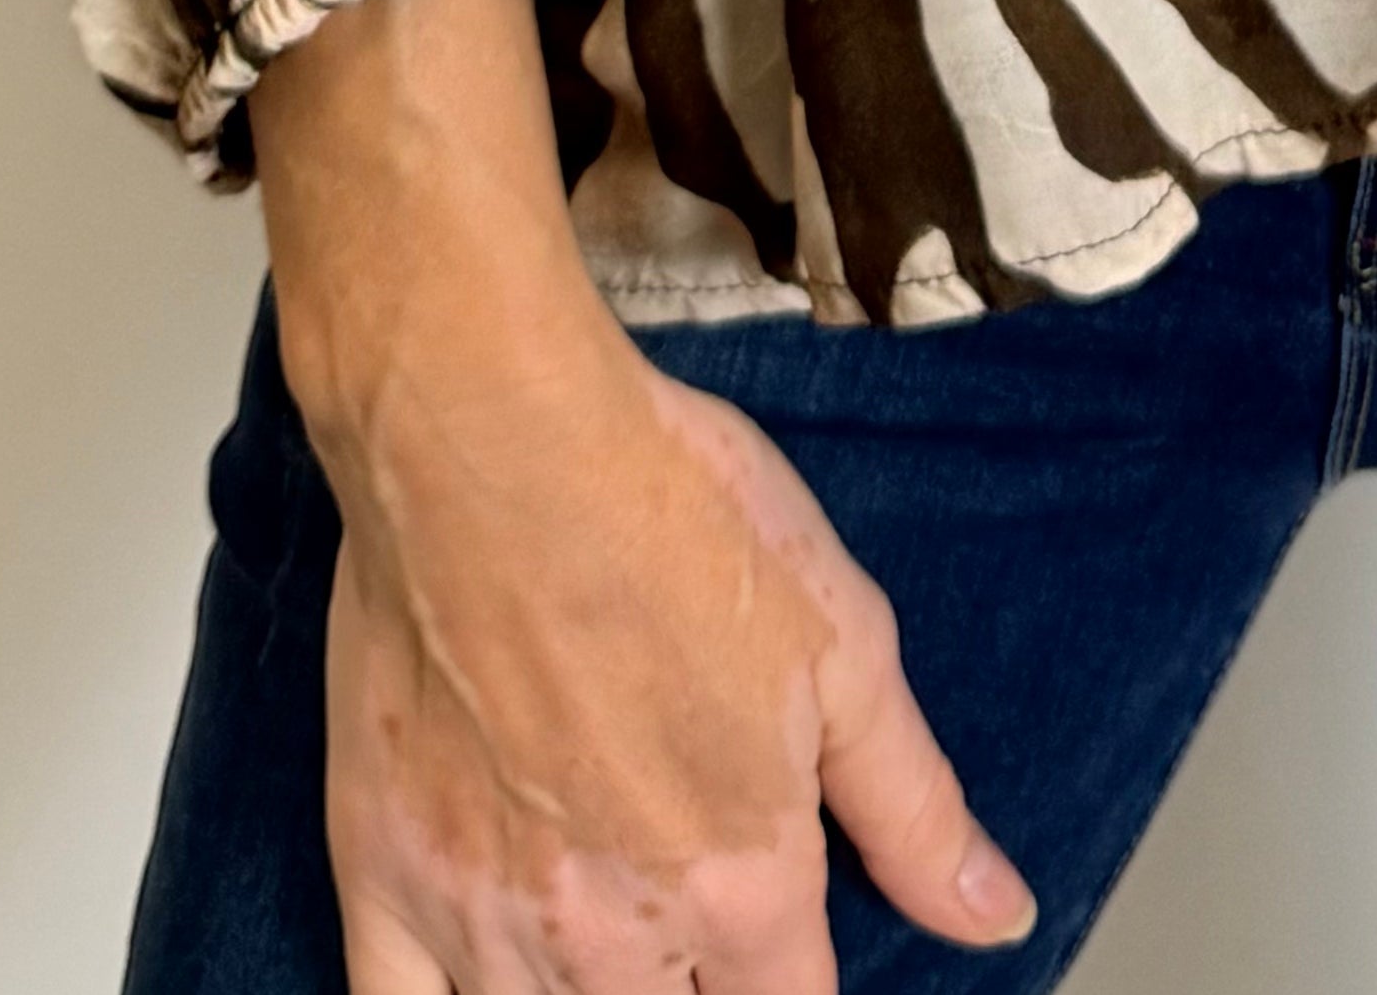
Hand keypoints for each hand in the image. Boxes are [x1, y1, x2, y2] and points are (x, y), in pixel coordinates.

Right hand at [250, 0, 1032, 993]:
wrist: (496, 437)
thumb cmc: (670, 511)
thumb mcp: (844, 642)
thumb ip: (916, 807)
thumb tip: (998, 919)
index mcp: (740, 880)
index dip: (799, 982)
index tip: (786, 946)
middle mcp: (612, 933)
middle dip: (697, 986)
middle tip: (695, 910)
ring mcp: (481, 918)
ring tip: (608, 936)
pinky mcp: (378, 876)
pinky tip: (480, 977)